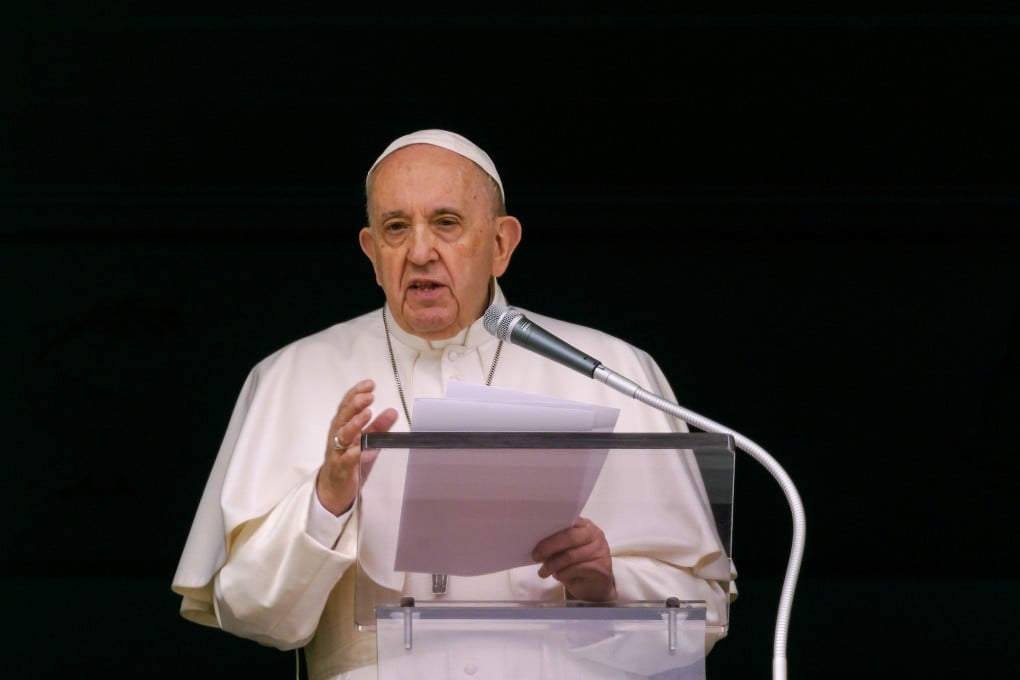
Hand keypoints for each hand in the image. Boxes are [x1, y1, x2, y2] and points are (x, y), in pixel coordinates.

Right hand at [316, 379, 398, 514]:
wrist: (334, 489)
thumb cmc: (349, 462)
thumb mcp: (367, 442)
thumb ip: (379, 427)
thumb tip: (392, 411)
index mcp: (343, 427)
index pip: (347, 406)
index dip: (357, 393)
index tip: (369, 384)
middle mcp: (337, 437)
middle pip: (344, 417)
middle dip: (356, 404)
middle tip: (368, 396)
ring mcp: (338, 452)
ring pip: (343, 435)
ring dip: (355, 423)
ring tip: (367, 414)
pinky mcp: (341, 469)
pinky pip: (346, 460)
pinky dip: (353, 453)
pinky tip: (360, 448)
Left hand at [532, 516, 616, 601]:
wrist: (597, 586)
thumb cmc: (579, 565)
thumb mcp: (567, 550)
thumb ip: (558, 543)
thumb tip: (538, 544)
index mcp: (585, 525)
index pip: (568, 520)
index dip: (551, 528)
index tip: (535, 536)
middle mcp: (595, 535)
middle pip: (569, 537)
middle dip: (549, 546)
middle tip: (536, 556)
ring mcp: (600, 550)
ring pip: (570, 556)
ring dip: (552, 565)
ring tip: (543, 572)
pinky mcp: (600, 567)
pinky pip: (575, 569)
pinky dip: (562, 574)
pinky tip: (558, 576)